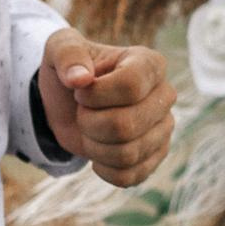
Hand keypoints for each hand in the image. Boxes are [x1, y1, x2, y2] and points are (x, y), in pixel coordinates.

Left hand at [36, 30, 175, 186]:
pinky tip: (98, 152)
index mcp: (149, 63)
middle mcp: (165, 94)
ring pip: (128, 154)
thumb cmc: (71, 71)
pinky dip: (104, 169)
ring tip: (90, 131)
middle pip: (126, 125)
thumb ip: (67, 54)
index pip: (131, 86)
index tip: (81, 91)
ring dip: (94, 147)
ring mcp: (164, 127)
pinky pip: (131, 176)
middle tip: (83, 113)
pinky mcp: (156, 155)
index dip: (95, 96)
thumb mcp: (59, 49)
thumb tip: (80, 79)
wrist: (72, 104)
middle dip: (89, 124)